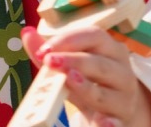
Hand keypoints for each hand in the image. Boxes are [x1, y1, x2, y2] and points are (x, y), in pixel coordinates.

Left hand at [21, 25, 150, 126]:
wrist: (114, 111)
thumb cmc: (90, 81)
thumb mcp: (71, 65)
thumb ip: (50, 51)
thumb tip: (26, 33)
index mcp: (111, 50)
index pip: (94, 36)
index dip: (68, 40)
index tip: (44, 49)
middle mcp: (122, 72)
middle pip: (100, 63)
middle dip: (74, 61)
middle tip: (50, 61)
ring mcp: (123, 98)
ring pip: (106, 93)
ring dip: (87, 87)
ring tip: (69, 80)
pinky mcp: (120, 121)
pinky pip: (116, 123)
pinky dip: (109, 123)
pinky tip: (101, 122)